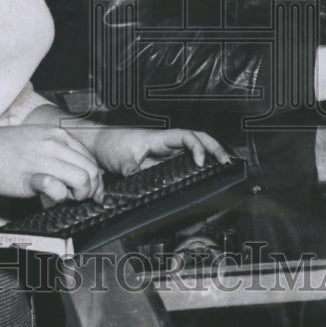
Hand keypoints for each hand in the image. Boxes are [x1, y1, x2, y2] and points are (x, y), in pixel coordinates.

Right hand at [0, 125, 103, 202]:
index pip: (90, 158)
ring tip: (65, 198)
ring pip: (82, 180)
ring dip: (79, 195)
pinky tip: (49, 197)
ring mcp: (43, 159)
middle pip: (92, 170)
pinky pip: (58, 189)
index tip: (91, 191)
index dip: (94, 178)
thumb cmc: (2, 149)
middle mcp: (54, 144)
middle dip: (91, 189)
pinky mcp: (31, 177)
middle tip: (79, 198)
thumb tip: (79, 170)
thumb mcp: (36, 139)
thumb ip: (58, 150)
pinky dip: (59, 197)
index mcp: (57, 134)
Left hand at [84, 125, 230, 176]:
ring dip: (209, 153)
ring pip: (192, 146)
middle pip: (196, 137)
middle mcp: (164, 142)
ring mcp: (164, 149)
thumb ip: (133, 174)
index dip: (196, 147)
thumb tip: (140, 189)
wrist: (99, 142)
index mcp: (158, 138)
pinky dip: (197, 162)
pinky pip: (183, 157)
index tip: (199, 162)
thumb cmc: (109, 145)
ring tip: (223, 166)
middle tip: (226, 162)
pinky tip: (204, 171)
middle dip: (214, 147)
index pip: (185, 136)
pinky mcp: (161, 158)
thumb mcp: (121, 162)